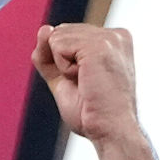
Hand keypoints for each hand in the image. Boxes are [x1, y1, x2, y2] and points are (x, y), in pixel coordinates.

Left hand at [34, 24, 141, 146]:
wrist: (109, 131)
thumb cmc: (92, 112)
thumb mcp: (64, 78)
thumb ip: (50, 55)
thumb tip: (44, 29)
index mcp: (114, 40)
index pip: (68, 35)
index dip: (64, 62)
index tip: (88, 83)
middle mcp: (115, 34)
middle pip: (61, 32)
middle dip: (62, 62)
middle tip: (87, 85)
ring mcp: (109, 38)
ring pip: (57, 38)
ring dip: (63, 67)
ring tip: (88, 83)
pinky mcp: (99, 45)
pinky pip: (58, 45)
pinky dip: (63, 68)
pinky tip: (84, 80)